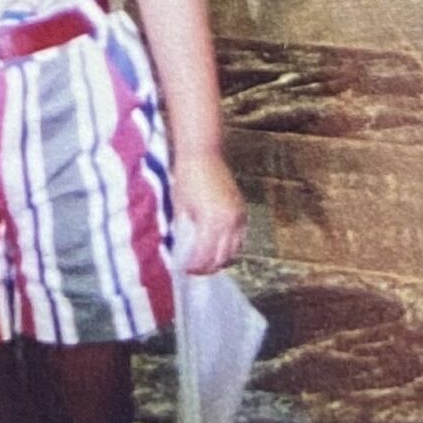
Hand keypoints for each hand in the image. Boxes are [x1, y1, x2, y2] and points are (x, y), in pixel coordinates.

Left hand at [172, 150, 246, 272]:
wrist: (203, 152)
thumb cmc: (187, 177)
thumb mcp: (181, 207)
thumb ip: (184, 232)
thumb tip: (184, 252)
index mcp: (212, 222)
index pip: (205, 257)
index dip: (195, 267)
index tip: (186, 270)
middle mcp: (229, 222)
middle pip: (222, 258)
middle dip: (208, 268)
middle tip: (196, 270)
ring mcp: (239, 216)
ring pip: (235, 251)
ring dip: (221, 260)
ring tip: (208, 262)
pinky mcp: (242, 209)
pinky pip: (241, 237)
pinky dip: (231, 246)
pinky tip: (220, 247)